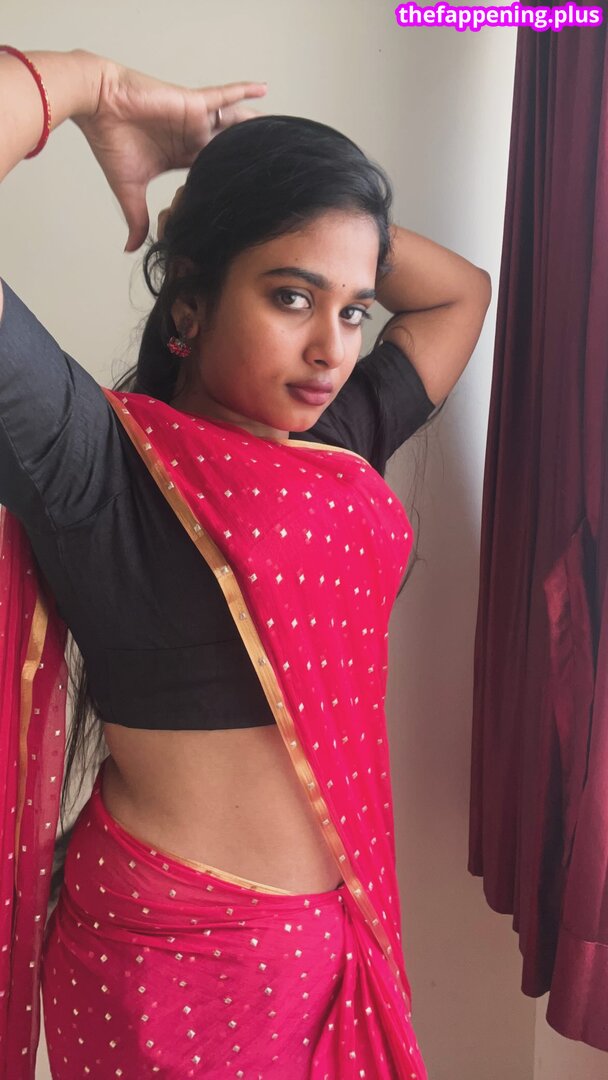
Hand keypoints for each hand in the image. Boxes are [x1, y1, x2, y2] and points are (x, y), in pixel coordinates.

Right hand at [75, 56, 266, 251]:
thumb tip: (130, 249)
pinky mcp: (192, 104)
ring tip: (277, 133)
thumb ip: (137, 219)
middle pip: (227, 148)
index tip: (246, 196)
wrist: (98, 108)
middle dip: (247, 156)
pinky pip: (222, 96)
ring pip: (231, 124)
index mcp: (180, 157)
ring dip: (252, 127)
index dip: (226, 181)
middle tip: (273, 167)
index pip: (210, 170)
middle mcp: (191, 138)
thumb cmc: (110, 142)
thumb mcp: (129, 189)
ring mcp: (194, 120)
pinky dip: (242, 92)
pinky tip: (263, 90)